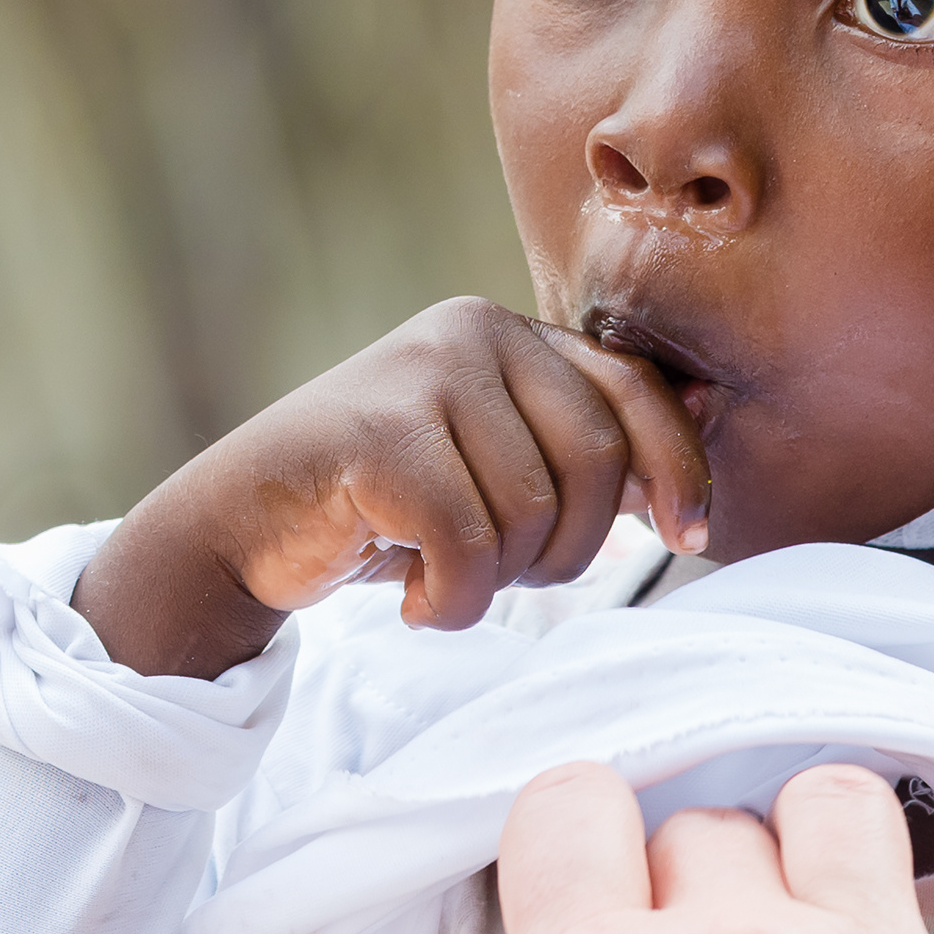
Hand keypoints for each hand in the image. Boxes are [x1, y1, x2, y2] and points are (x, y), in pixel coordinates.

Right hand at [74, 299, 706, 679]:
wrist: (242, 524)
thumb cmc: (381, 506)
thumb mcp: (491, 464)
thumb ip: (574, 452)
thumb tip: (690, 461)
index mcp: (509, 332)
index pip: (635, 390)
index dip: (679, 469)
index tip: (688, 537)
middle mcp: (469, 332)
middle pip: (595, 460)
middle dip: (568, 548)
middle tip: (504, 576)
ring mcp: (418, 375)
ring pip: (529, 511)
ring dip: (496, 582)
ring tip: (444, 580)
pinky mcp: (375, 434)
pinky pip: (466, 544)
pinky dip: (451, 601)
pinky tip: (412, 599)